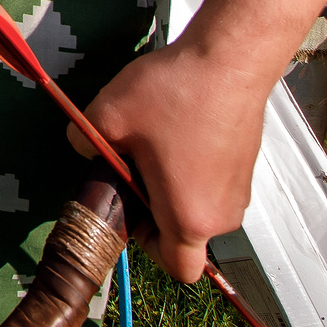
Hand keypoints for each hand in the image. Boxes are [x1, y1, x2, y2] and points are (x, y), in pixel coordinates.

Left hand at [80, 0, 326, 280]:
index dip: (147, 246)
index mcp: (190, 218)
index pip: (176, 268)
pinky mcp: (244, 164)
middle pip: (183, 235)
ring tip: (152, 138)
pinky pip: (211, 181)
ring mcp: (239, 189)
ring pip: (198, 205)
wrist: (230, 58)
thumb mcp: (106, 117)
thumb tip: (82, 147)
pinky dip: (191, 166)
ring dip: (171, 183)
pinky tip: (174, 125)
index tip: (128, 207)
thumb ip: (83, 142)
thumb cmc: (174, 94)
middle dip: (152, 208)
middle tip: (131, 166)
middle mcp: (222, 213)